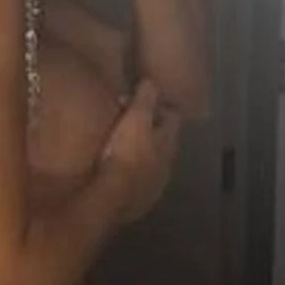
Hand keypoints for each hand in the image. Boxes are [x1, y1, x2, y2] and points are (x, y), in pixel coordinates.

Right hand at [96, 79, 181, 222]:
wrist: (112, 198)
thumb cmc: (124, 153)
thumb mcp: (135, 118)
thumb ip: (145, 99)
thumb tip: (152, 82)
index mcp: (169, 140)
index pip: (172, 117)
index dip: (159, 107)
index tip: (141, 102)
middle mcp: (168, 163)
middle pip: (165, 142)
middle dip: (151, 131)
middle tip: (130, 124)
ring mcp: (156, 185)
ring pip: (154, 164)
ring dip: (143, 155)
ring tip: (124, 149)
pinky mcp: (141, 202)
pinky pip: (141, 183)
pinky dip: (134, 175)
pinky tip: (120, 175)